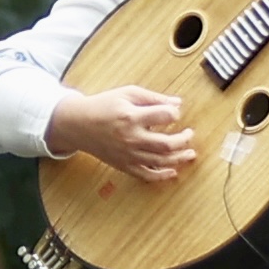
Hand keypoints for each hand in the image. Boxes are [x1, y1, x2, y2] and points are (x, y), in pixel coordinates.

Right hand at [48, 83, 199, 183]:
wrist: (78, 124)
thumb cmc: (104, 105)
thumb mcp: (127, 93)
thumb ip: (153, 98)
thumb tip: (177, 103)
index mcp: (131, 117)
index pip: (165, 116)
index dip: (175, 113)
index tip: (175, 113)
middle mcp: (131, 138)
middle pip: (167, 144)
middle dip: (184, 139)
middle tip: (189, 133)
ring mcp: (128, 154)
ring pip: (161, 161)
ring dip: (180, 158)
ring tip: (190, 153)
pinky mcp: (124, 165)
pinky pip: (146, 175)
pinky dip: (162, 175)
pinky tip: (173, 171)